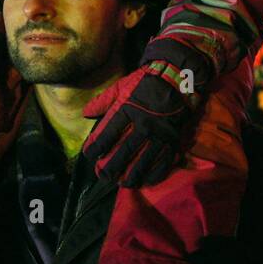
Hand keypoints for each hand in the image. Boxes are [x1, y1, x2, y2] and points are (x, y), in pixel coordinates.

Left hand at [82, 62, 194, 187]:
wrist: (177, 79)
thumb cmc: (145, 83)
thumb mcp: (121, 86)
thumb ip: (103, 100)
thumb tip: (85, 113)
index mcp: (129, 110)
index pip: (109, 132)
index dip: (97, 145)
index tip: (90, 155)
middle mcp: (144, 124)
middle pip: (126, 150)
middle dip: (113, 166)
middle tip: (104, 177)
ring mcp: (160, 133)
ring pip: (145, 159)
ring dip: (133, 174)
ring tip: (124, 184)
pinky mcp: (173, 139)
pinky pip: (164, 160)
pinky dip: (156, 173)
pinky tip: (147, 181)